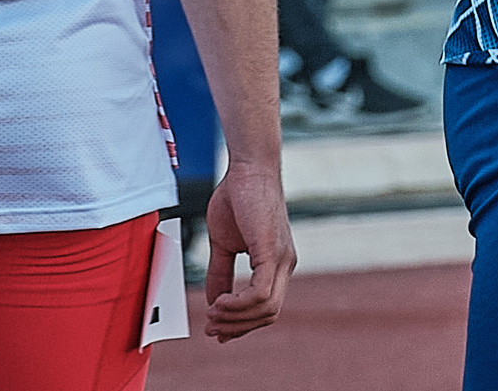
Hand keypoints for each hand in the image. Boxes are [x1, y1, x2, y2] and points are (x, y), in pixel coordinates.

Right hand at [202, 156, 295, 340]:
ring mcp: (283, 258)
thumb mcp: (224, 245)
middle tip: (210, 326)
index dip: (242, 324)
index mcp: (277, 263)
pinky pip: (261, 293)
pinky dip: (238, 305)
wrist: (247, 168)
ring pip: (267, 309)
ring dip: (235, 318)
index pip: (267, 308)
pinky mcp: (273, 251)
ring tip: (212, 313)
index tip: (217, 330)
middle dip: (237, 326)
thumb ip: (221, 274)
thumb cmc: (237, 199)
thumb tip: (213, 303)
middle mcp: (286, 264)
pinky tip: (220, 302)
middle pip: (269, 314)